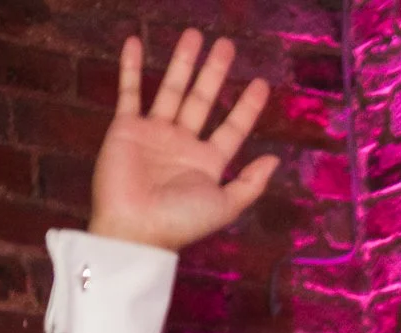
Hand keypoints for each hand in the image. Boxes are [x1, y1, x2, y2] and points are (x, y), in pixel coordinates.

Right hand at [89, 31, 278, 252]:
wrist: (134, 228)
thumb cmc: (180, 221)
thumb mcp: (225, 205)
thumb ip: (250, 183)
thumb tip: (274, 159)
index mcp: (208, 161)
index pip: (233, 127)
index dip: (247, 106)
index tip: (261, 83)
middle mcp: (183, 143)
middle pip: (203, 99)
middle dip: (214, 73)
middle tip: (226, 45)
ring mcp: (154, 133)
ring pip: (172, 90)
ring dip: (182, 62)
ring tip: (193, 35)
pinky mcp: (126, 128)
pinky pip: (130, 92)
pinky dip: (131, 68)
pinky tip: (136, 42)